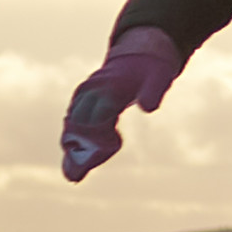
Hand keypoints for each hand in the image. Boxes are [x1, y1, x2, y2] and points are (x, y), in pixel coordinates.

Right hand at [57, 26, 183, 182]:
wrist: (138, 56)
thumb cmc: (150, 69)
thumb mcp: (160, 77)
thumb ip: (154, 91)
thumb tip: (149, 108)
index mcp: (107, 87)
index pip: (97, 117)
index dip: (100, 137)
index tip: (112, 148)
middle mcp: (89, 94)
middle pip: (77, 126)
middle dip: (79, 151)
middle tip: (77, 176)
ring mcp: (82, 99)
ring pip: (70, 129)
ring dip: (72, 152)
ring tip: (74, 176)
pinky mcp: (81, 106)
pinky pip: (72, 129)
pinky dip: (73, 148)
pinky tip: (74, 170)